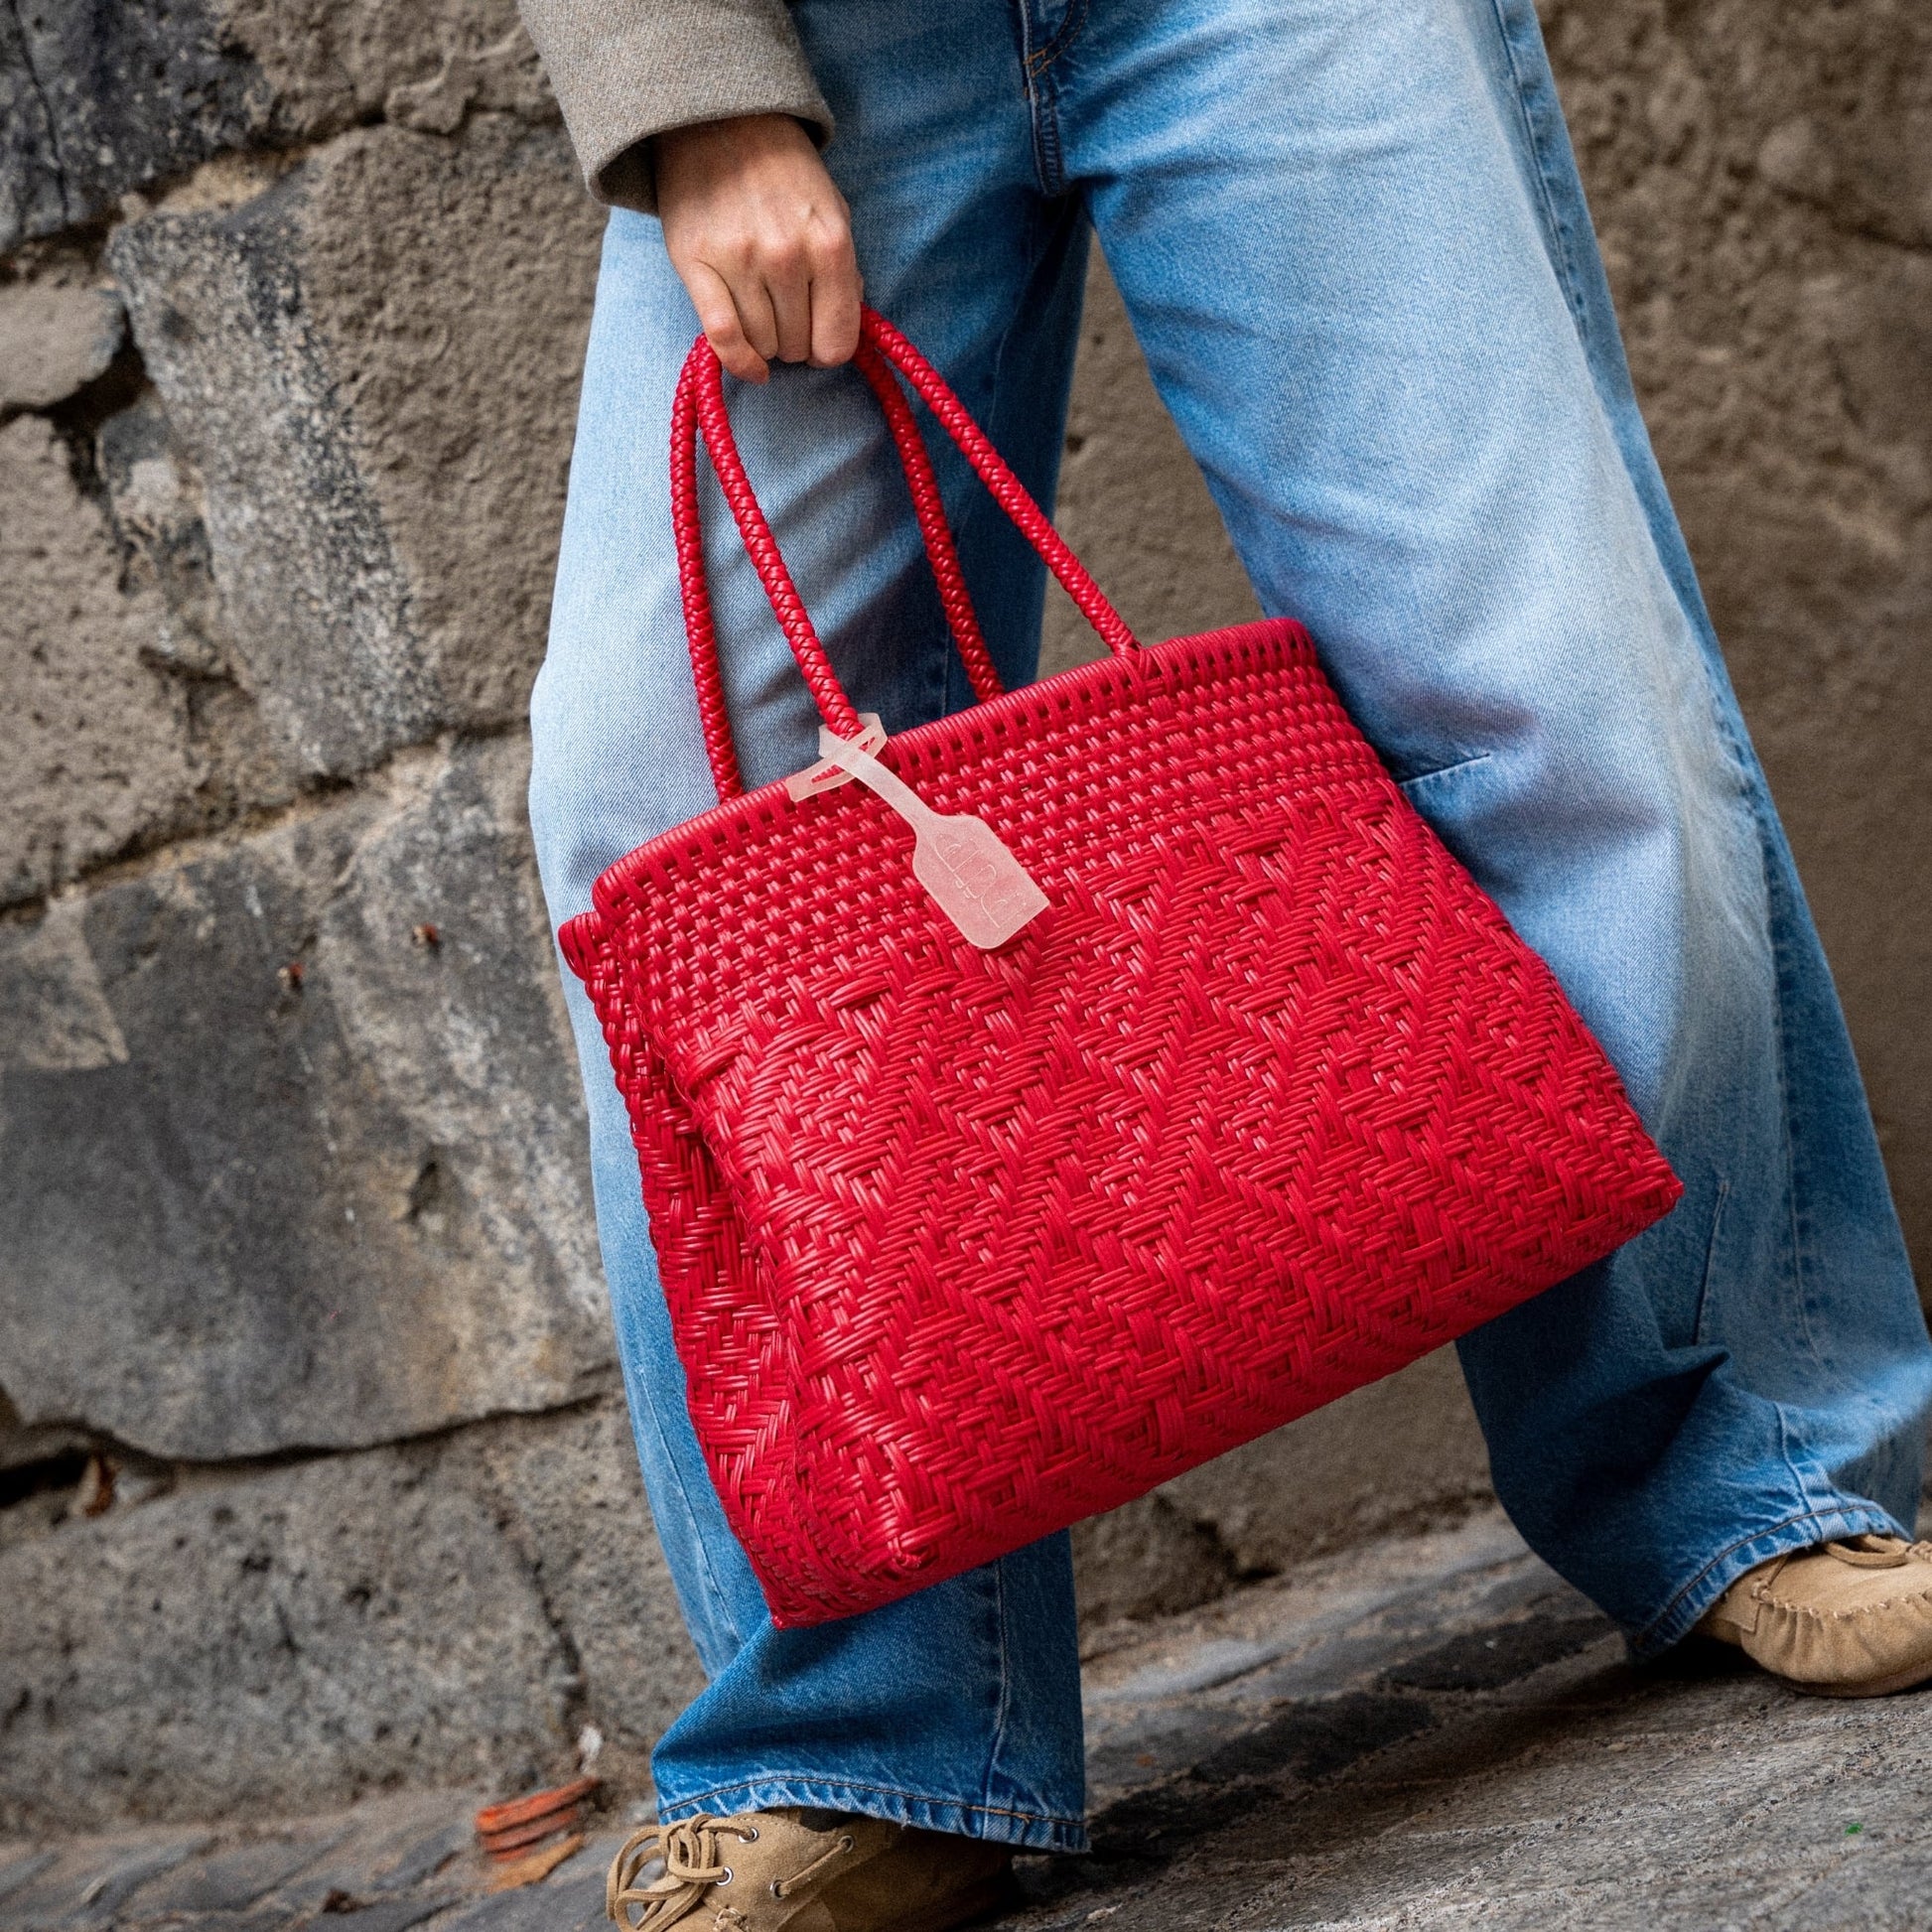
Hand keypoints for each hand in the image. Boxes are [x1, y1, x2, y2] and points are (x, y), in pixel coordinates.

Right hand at [654, 114, 862, 383]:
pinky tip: (752, 366)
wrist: (720, 121)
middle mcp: (786, 255)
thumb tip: (844, 328)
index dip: (829, 349)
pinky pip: (722, 337)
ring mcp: (739, 261)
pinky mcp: (695, 263)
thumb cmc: (783, 172)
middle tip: (786, 312)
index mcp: (829, 244)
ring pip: (762, 344)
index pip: (837, 342)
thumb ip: (844, 272)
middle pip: (797, 346)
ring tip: (762, 308)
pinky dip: (739, 361)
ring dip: (766, 341)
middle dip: (796, 340)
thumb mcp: (833, 211)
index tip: (819, 340)